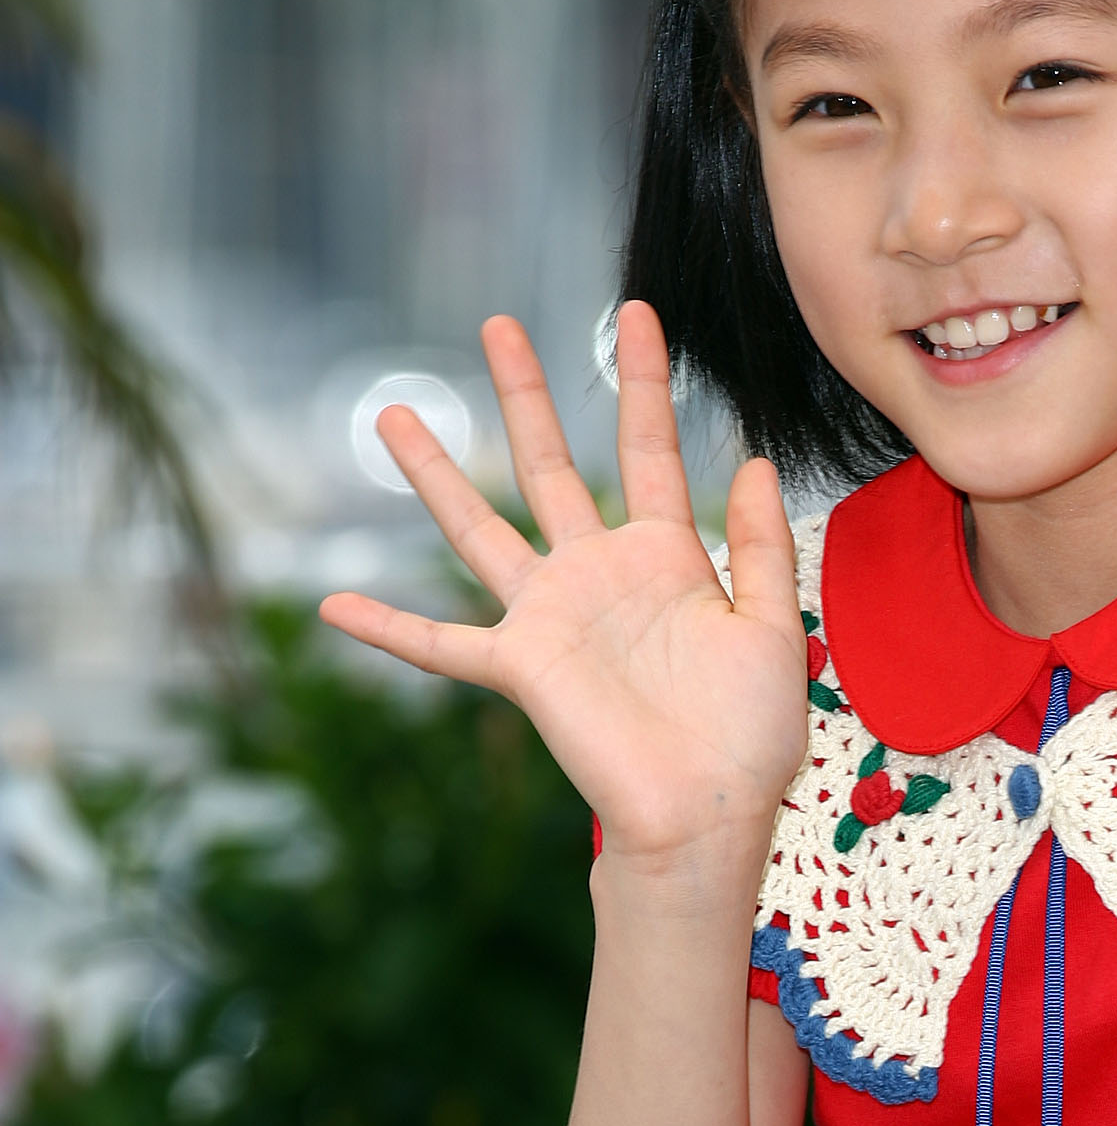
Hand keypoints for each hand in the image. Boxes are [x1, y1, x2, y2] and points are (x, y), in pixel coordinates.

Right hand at [319, 305, 806, 873]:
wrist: (708, 814)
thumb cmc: (747, 735)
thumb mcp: (773, 629)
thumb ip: (762, 548)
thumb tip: (752, 459)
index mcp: (665, 557)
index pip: (648, 449)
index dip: (643, 382)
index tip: (633, 311)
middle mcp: (598, 574)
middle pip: (551, 465)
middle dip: (525, 395)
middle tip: (497, 325)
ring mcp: (552, 617)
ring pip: (482, 529)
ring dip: (436, 476)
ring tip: (391, 416)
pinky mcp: (522, 668)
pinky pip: (442, 645)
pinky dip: (389, 628)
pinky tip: (334, 604)